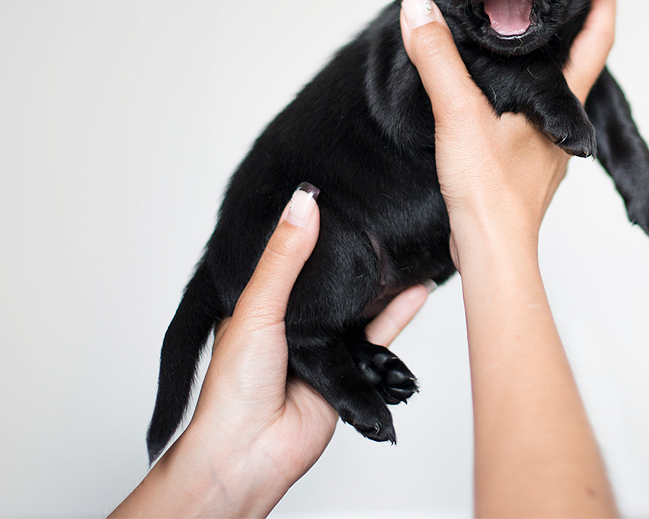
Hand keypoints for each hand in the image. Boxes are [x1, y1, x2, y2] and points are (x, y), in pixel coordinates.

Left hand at [113, 187, 428, 517]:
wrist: (248, 452)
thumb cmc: (233, 388)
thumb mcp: (258, 306)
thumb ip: (286, 256)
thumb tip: (305, 201)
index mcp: (261, 303)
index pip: (292, 256)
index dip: (313, 229)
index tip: (339, 195)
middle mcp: (295, 323)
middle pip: (333, 282)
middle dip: (356, 257)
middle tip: (381, 219)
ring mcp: (323, 348)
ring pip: (360, 307)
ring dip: (382, 284)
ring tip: (407, 249)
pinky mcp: (348, 371)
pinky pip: (378, 337)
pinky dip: (398, 314)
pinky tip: (416, 292)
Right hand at [398, 0, 619, 517]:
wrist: (494, 258)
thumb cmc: (491, 196)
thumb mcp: (460, 114)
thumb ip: (438, 59)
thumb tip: (420, 8)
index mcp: (562, 103)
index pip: (596, 37)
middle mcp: (562, 125)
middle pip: (582, 61)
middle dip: (578, 21)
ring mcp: (546, 148)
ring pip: (557, 92)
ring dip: (551, 57)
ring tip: (532, 28)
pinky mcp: (524, 168)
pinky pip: (531, 117)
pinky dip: (523, 91)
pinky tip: (499, 94)